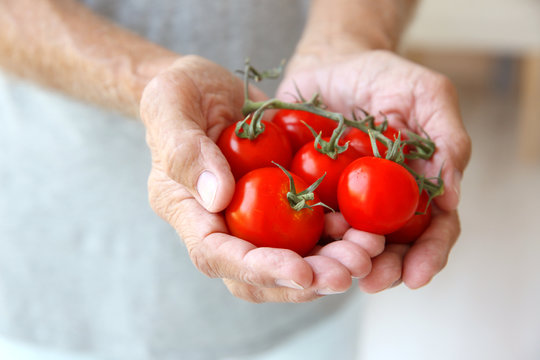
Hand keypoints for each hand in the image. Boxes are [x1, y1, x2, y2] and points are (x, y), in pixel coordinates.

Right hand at [139, 55, 382, 301]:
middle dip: (304, 280)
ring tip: (366, 254)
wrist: (206, 88)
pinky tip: (363, 229)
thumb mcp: (171, 105)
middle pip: (258, 274)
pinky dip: (337, 236)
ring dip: (328, 264)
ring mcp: (249, 218)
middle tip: (347, 274)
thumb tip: (219, 200)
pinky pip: (307, 231)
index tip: (302, 272)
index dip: (259, 269)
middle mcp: (219, 225)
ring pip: (288, 260)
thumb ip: (186, 151)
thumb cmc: (179, 91)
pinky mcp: (277, 205)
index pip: (217, 255)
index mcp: (187, 210)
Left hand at [278, 50, 471, 291]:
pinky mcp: (306, 193)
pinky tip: (301, 244)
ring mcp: (342, 200)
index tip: (418, 276)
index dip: (428, 256)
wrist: (330, 62)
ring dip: (343, 261)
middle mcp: (380, 202)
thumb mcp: (426, 94)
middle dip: (384, 268)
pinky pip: (305, 220)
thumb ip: (447, 139)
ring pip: (346, 243)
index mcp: (415, 186)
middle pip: (389, 248)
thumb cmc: (383, 75)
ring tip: (336, 269)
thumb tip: (452, 198)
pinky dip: (306, 235)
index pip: (431, 230)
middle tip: (371, 279)